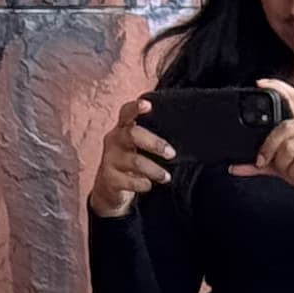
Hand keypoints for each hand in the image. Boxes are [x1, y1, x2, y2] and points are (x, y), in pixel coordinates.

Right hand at [88, 94, 172, 218]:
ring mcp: (109, 159)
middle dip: (155, 143)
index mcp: (122, 128)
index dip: (135, 107)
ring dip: (155, 170)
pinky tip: (148, 185)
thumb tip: (185, 133)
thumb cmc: (130, 159)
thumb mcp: (136, 144)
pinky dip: (143, 184)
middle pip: (133, 135)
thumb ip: (150, 134)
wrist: (108, 187)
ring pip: (136, 162)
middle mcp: (114, 140)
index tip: (148, 105)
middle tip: (171, 153)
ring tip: (166, 177)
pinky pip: (130, 181)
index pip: (126, 113)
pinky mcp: (109, 179)